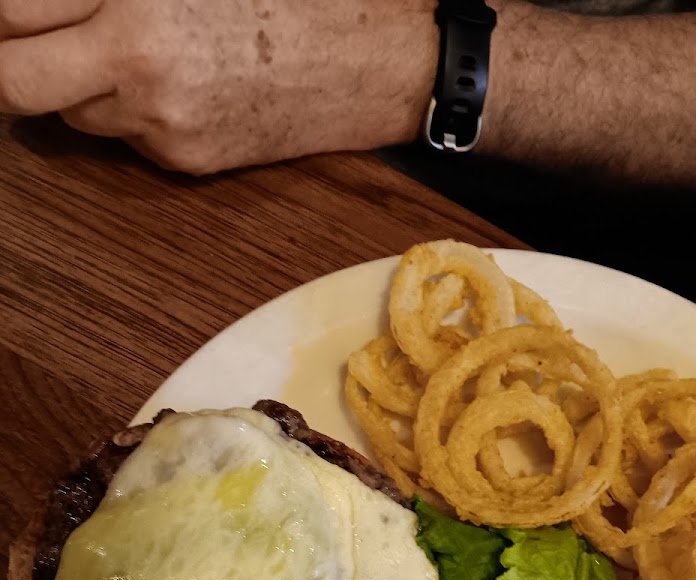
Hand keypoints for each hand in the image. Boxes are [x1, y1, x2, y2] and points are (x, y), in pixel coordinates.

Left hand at [0, 0, 436, 173]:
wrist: (371, 60)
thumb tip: (54, 3)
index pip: (12, 9)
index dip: (2, 18)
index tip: (12, 16)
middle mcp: (138, 58)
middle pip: (14, 80)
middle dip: (6, 64)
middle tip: (20, 48)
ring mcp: (161, 119)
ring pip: (71, 113)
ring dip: (77, 86)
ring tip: (135, 52)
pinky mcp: (186, 159)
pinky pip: (127, 137)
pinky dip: (133, 112)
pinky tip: (182, 85)